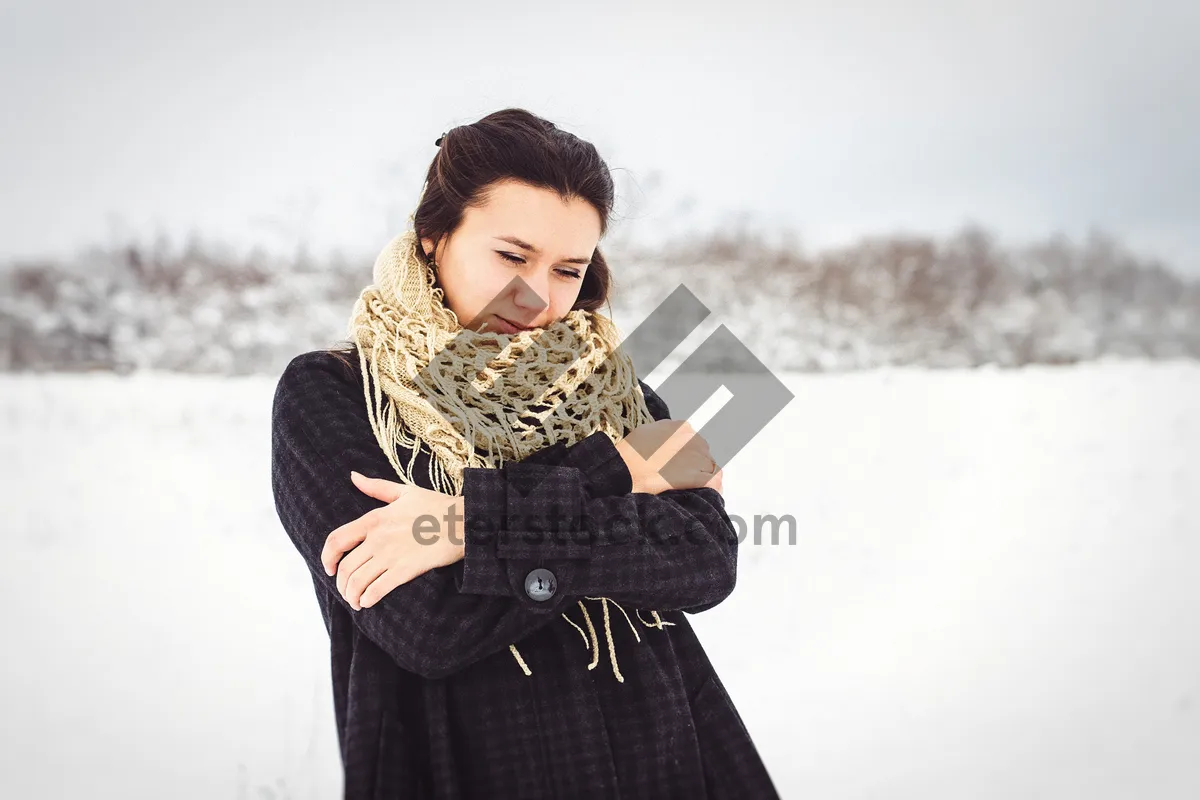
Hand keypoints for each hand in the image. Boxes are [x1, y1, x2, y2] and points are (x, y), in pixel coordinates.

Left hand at [320, 471, 465, 609]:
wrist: (464, 522)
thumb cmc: (436, 506)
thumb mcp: (404, 491)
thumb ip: (375, 487)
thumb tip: (353, 476)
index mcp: (374, 518)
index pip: (336, 540)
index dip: (327, 557)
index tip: (329, 568)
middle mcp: (378, 538)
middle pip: (346, 567)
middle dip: (341, 584)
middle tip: (345, 591)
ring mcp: (391, 555)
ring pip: (358, 581)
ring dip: (352, 595)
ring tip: (356, 601)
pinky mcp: (406, 570)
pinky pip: (377, 590)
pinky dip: (368, 599)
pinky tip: (368, 602)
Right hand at [615, 419, 722, 494]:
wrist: (624, 469)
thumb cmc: (631, 453)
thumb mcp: (648, 431)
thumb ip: (665, 433)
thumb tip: (670, 441)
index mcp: (682, 428)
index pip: (694, 442)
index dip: (687, 455)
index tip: (678, 464)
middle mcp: (694, 440)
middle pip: (703, 455)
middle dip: (695, 466)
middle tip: (679, 477)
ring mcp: (697, 458)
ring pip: (709, 468)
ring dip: (701, 477)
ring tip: (689, 487)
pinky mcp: (697, 476)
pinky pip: (714, 481)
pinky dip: (713, 488)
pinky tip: (707, 493)